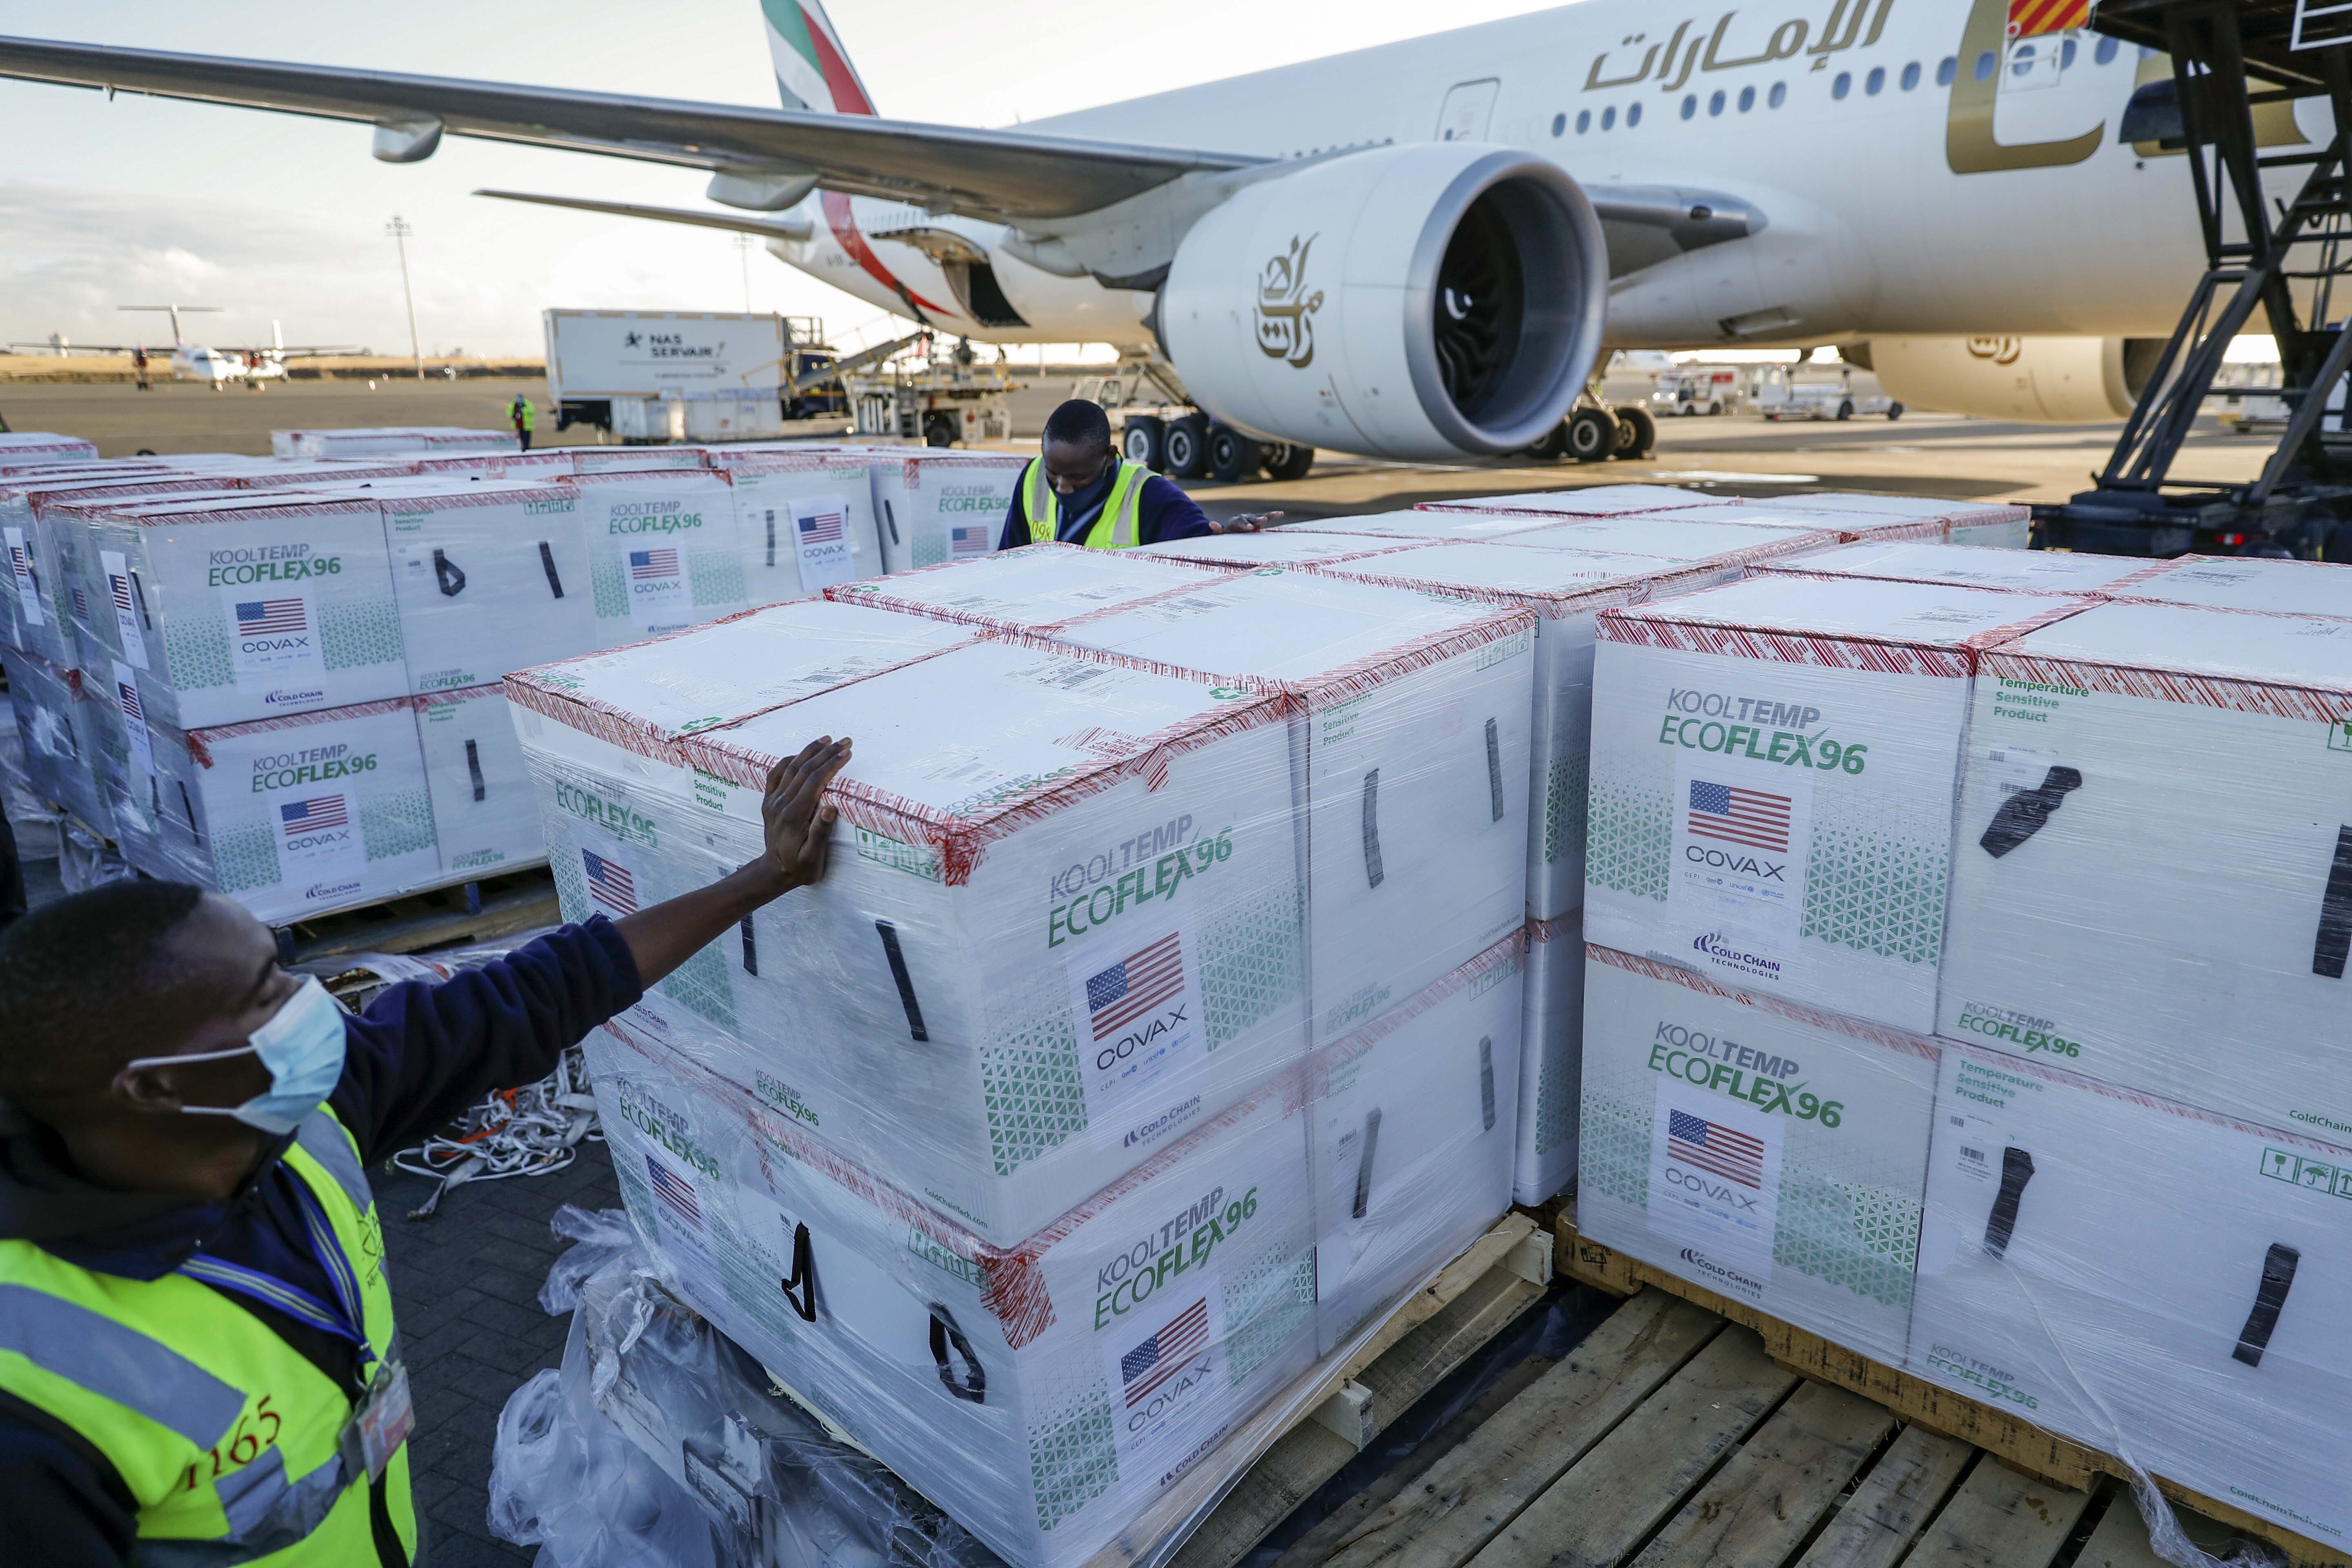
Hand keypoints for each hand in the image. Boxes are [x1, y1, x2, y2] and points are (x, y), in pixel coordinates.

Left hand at [758, 736, 851, 894]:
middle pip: (805, 769)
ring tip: (826, 739)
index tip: (847, 752)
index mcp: (795, 815)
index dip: (832, 764)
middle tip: (845, 741)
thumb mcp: (814, 858)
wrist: (773, 872)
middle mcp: (782, 804)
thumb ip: (821, 833)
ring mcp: (773, 801)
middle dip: (826, 752)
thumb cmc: (799, 868)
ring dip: (809, 751)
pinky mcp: (769, 802)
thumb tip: (831, 807)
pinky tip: (799, 754)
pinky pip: (775, 774)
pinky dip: (787, 761)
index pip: (815, 781)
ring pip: (791, 768)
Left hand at [1215, 511, 1285, 533]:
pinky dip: (1273, 515)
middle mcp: (1245, 517)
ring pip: (1261, 516)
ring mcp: (1252, 518)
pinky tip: (1281, 513)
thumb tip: (1210, 524)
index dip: (1245, 525)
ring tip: (1279, 514)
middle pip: (1252, 518)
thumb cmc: (1228, 532)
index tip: (1249, 528)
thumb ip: (1218, 530)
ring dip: (1269, 515)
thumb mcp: (1222, 533)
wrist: (1234, 527)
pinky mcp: (1259, 519)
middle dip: (1257, 520)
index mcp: (1236, 521)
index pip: (1240, 522)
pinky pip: (1266, 517)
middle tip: (1263, 521)